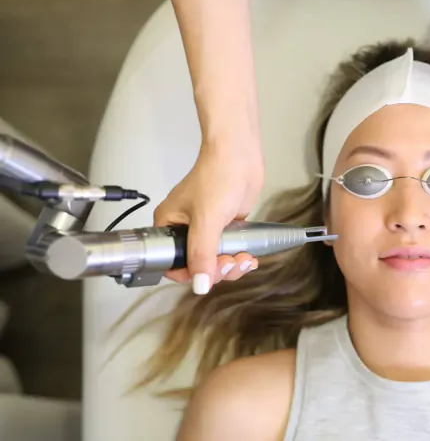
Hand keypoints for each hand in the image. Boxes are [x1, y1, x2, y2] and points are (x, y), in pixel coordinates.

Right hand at [154, 138, 264, 293]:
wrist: (241, 155)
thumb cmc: (218, 176)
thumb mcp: (207, 220)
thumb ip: (202, 254)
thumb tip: (199, 285)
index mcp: (169, 225)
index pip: (172, 262)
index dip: (191, 273)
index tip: (208, 274)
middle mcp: (185, 228)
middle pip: (196, 264)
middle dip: (217, 270)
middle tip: (233, 263)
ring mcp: (207, 227)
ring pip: (214, 260)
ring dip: (231, 265)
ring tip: (244, 259)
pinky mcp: (225, 225)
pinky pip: (228, 250)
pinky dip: (238, 256)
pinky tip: (249, 257)